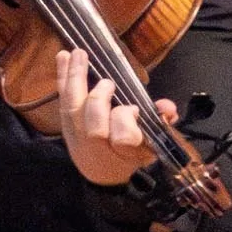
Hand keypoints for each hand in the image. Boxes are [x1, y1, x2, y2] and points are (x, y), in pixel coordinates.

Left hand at [57, 47, 178, 187]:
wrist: (104, 177)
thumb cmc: (132, 156)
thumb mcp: (152, 146)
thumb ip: (161, 125)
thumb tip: (168, 108)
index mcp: (122, 155)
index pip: (124, 139)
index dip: (127, 123)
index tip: (134, 110)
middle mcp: (96, 149)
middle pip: (93, 127)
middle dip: (99, 102)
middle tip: (108, 83)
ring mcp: (77, 139)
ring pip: (73, 109)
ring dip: (75, 80)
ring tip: (77, 54)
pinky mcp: (65, 127)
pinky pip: (63, 101)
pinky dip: (62, 78)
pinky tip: (63, 56)